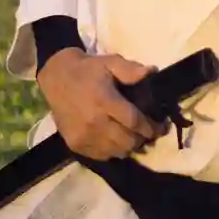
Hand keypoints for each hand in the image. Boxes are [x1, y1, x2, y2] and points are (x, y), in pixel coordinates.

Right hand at [37, 49, 166, 159]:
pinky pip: (102, 156)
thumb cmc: (88, 70)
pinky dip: (113, 151)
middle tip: (148, 132)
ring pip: (117, 151)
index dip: (151, 127)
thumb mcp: (110, 63)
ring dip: (129, 146)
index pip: (134, 122)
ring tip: (133, 137)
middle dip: (142, 138)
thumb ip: (130, 70)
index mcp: (104, 101)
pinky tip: (116, 140)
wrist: (56, 78)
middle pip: (128, 141)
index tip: (162, 128)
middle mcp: (93, 122)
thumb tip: (152, 72)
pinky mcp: (75, 144)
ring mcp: (83, 136)